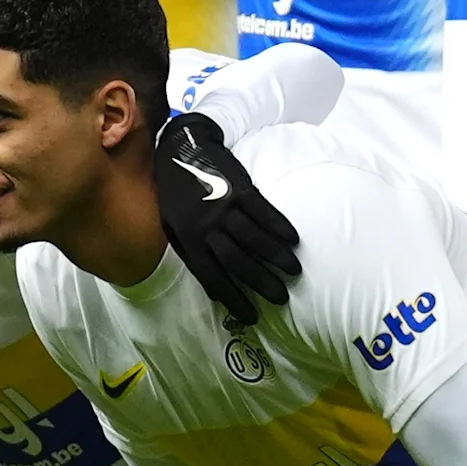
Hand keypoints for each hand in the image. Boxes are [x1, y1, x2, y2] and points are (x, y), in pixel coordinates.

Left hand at [153, 110, 299, 318]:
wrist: (180, 149)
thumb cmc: (175, 194)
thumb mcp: (173, 227)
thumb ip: (192, 256)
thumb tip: (214, 293)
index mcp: (187, 239)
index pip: (213, 277)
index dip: (234, 299)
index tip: (252, 316)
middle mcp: (206, 226)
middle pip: (238, 261)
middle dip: (261, 282)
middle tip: (281, 297)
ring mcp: (223, 206)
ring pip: (254, 238)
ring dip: (276, 257)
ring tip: (293, 272)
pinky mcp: (239, 188)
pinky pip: (263, 211)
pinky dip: (279, 227)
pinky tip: (293, 240)